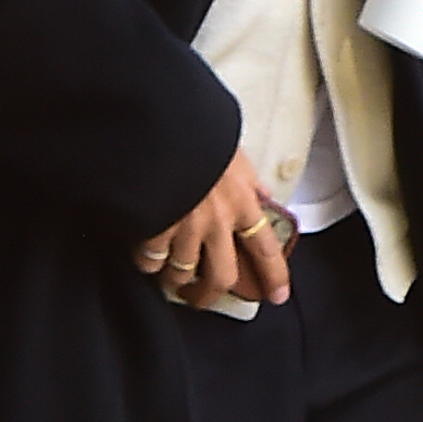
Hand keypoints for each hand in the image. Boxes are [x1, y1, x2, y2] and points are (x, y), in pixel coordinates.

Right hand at [133, 148, 290, 309]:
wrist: (164, 124)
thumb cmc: (201, 133)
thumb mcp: (236, 153)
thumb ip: (250, 179)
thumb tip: (263, 192)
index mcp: (242, 202)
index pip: (266, 248)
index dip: (274, 276)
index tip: (277, 296)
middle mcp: (217, 222)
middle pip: (221, 276)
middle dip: (209, 294)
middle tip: (200, 297)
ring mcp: (184, 227)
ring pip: (182, 273)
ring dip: (175, 280)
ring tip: (168, 277)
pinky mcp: (153, 226)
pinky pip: (150, 259)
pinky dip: (147, 262)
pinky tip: (145, 256)